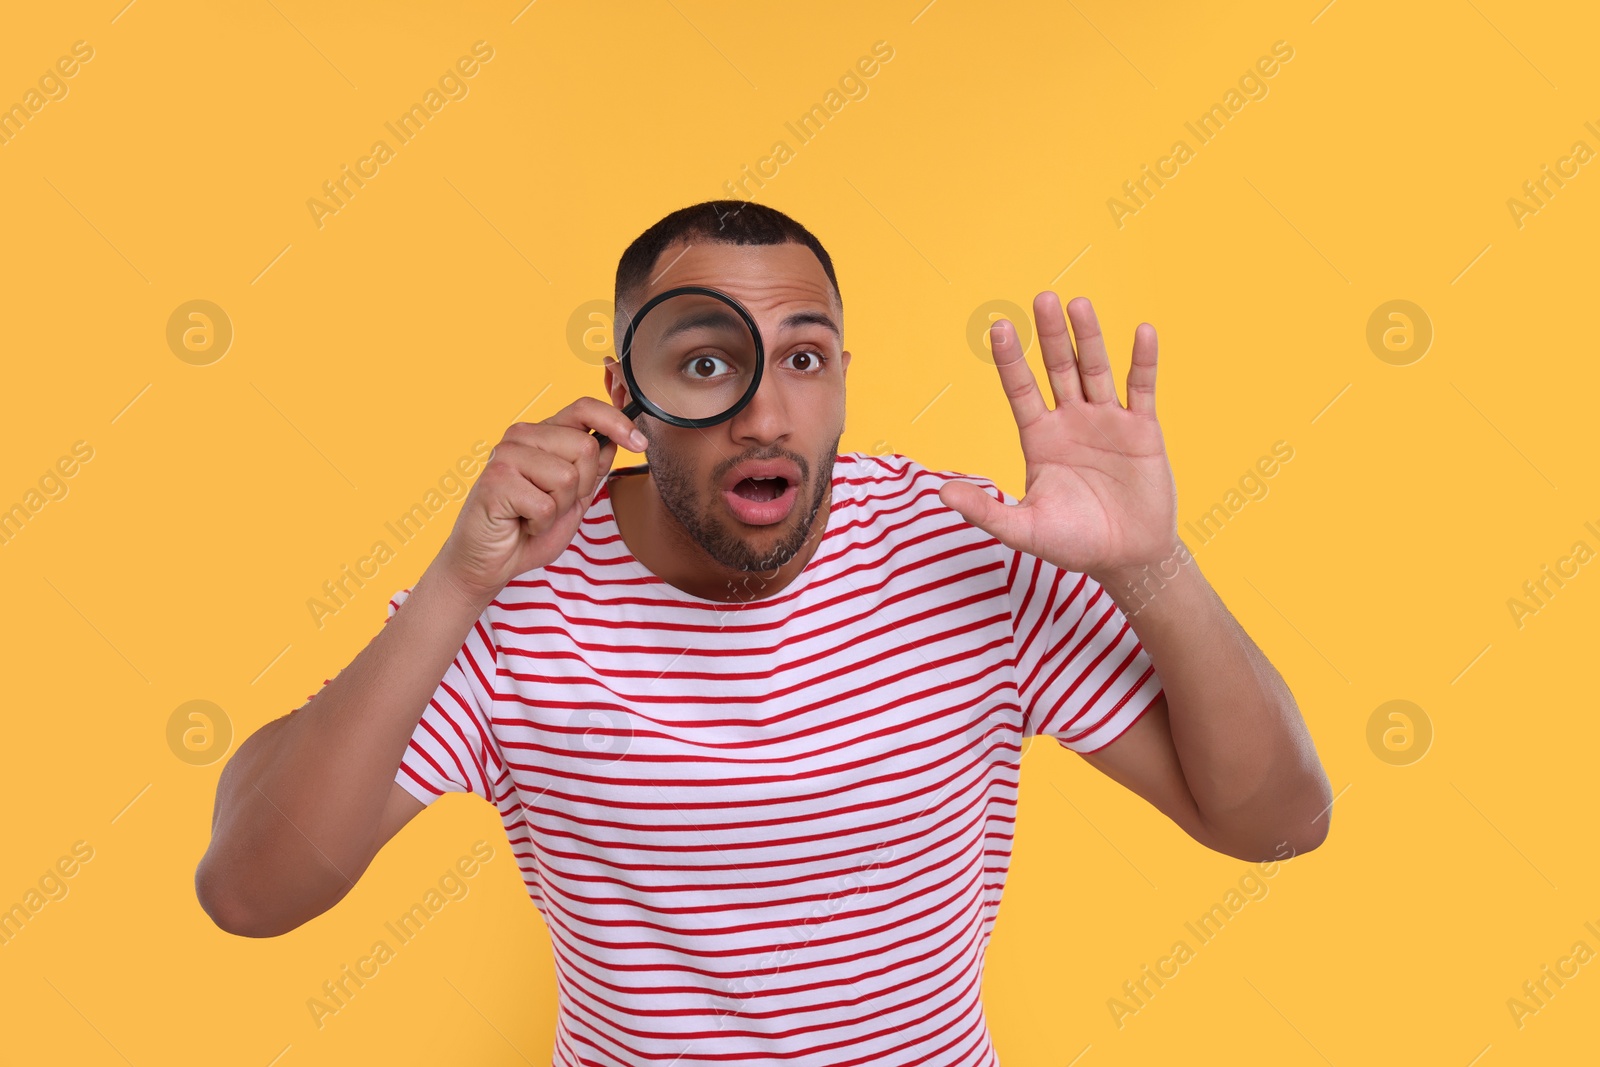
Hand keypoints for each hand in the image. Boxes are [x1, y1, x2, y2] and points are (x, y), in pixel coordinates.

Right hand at [433, 397, 647, 606]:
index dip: (616, 422)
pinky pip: (546, 504)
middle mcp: (521, 436)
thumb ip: (591, 469)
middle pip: (584, 447)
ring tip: (534, 514)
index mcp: (541, 434)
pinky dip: (541, 523)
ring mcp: (506, 455)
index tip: (639, 443)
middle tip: (552, 504)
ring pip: (567, 477)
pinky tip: (521, 523)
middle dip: (580, 487)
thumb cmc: (527, 529)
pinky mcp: (496, 480)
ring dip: (559, 508)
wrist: (488, 561)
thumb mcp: (573, 498)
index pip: (583, 409)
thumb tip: (617, 441)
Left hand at [939, 293, 1178, 579]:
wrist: (1127, 558)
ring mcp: (1106, 422)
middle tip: (1042, 297)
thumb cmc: (1073, 544)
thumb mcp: (1023, 530)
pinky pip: (1141, 388)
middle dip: (1050, 335)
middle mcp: (1070, 421)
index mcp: (1040, 438)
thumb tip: (941, 494)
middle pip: (1058, 368)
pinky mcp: (1142, 430)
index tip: (1000, 328)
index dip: (1011, 360)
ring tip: (1078, 304)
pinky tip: (1142, 331)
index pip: (1021, 389)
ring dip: (1088, 337)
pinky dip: (1142, 361)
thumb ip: (986, 510)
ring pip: (1095, 369)